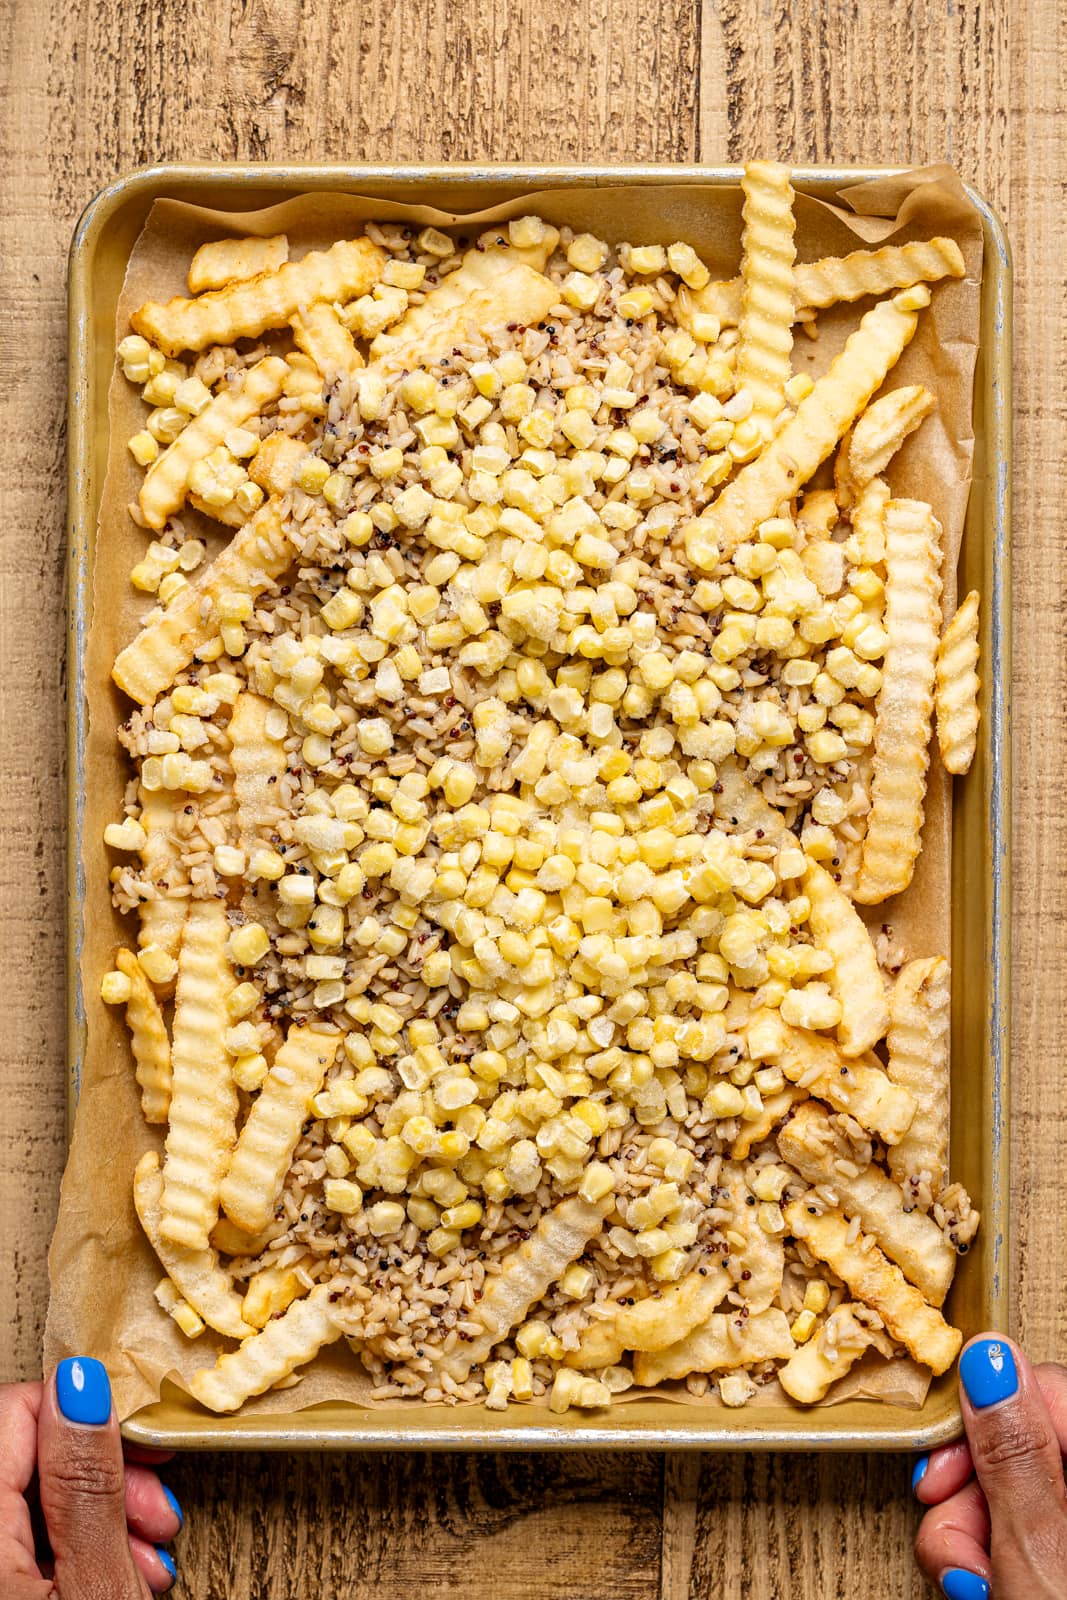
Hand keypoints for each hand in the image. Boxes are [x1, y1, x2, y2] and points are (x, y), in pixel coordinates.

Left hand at [0, 1359, 180, 1596]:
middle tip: (150, 1504)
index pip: (16, 1412)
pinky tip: (115, 1573)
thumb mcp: (102, 1587)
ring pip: (29, 1503)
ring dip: (97, 1516)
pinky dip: (73, 1552)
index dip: (87, 1416)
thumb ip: (86, 1486)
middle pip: (24, 1460)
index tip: (139, 1439)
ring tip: (146, 1553)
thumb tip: (81, 1389)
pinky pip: (22, 1548)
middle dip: (101, 1473)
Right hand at [913, 1334, 1066, 1596]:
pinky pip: (1030, 1532)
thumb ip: (1014, 1450)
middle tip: (959, 1550)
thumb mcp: (1040, 1553)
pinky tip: (992, 1591)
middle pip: (1025, 1443)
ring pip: (1017, 1493)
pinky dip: (998, 1560)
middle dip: (970, 1494)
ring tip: (976, 1587)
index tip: (944, 1470)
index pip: (1045, 1387)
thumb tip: (992, 1358)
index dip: (983, 1420)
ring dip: (973, 1537)